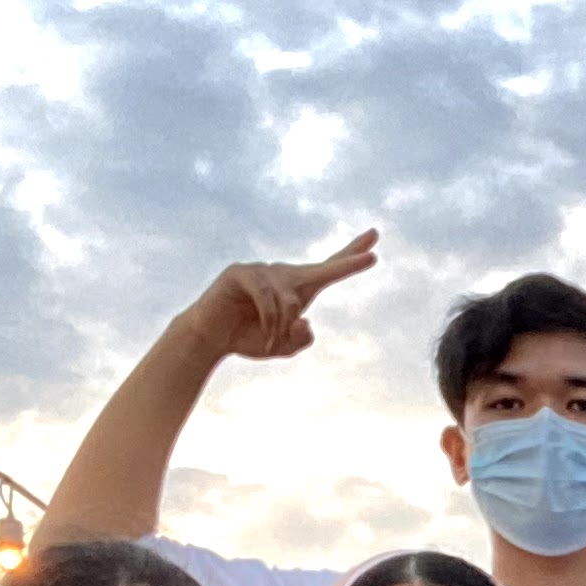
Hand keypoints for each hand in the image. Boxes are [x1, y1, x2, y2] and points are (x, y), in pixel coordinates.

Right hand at [178, 231, 378, 361]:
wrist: (211, 339)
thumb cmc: (247, 338)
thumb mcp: (282, 347)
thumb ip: (300, 339)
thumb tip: (305, 319)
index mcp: (296, 289)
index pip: (328, 269)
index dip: (351, 256)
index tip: (374, 239)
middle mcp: (283, 275)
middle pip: (320, 270)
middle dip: (347, 265)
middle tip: (372, 257)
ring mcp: (261, 270)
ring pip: (290, 300)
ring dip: (282, 326)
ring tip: (270, 340)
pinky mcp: (240, 272)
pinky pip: (266, 297)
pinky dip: (269, 320)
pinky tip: (264, 334)